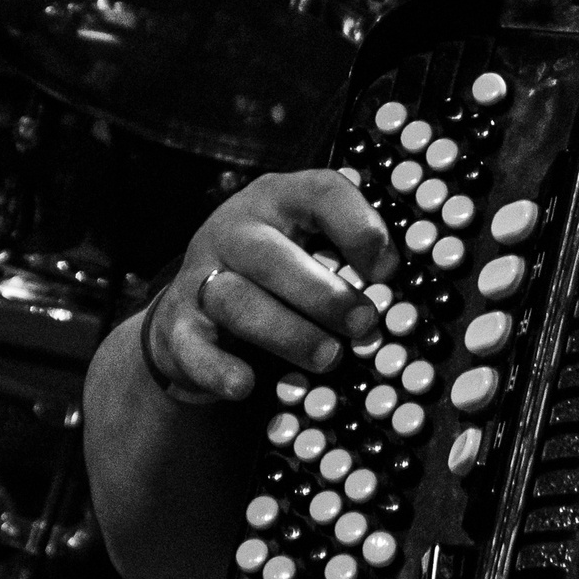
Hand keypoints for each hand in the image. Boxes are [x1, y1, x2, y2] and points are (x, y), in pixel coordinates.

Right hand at [140, 170, 396, 403]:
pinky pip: (193, 346)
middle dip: (324, 294)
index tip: (388, 270)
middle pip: (272, 255)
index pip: (320, 192)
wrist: (198, 305)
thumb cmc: (281, 272)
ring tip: (327, 358)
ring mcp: (200, 276)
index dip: (359, 227)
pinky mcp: (177, 325)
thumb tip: (401, 289)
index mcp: (280, 199)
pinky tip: (247, 385)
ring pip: (237, 301)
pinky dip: (219, 369)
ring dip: (287, 333)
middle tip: (365, 324)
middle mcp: (235, 230)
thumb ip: (351, 255)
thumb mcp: (314, 245)